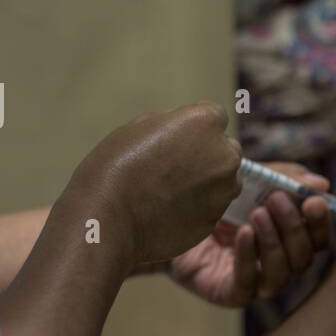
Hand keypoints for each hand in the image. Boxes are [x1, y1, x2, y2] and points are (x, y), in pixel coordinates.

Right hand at [65, 101, 241, 271]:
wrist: (108, 218)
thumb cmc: (116, 166)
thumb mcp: (141, 126)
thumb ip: (175, 124)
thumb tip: (189, 131)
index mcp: (205, 123)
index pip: (214, 116)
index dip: (195, 127)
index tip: (176, 138)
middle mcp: (224, 155)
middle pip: (226, 149)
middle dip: (209, 154)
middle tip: (175, 167)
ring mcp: (223, 191)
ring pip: (226, 181)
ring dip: (209, 182)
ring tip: (172, 191)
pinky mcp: (215, 219)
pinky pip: (213, 207)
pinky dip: (199, 207)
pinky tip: (170, 210)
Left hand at [168, 162, 331, 306]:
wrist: (165, 218)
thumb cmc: (213, 200)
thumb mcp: (250, 180)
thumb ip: (284, 178)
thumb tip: (321, 184)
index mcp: (288, 239)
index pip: (317, 239)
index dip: (321, 223)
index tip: (314, 201)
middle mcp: (277, 265)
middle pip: (304, 258)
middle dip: (295, 228)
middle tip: (276, 200)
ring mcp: (255, 283)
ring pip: (282, 273)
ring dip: (274, 242)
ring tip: (256, 214)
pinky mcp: (230, 294)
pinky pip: (248, 283)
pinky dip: (249, 258)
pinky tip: (242, 234)